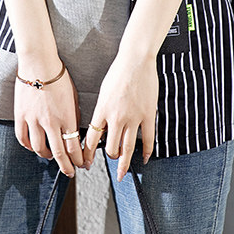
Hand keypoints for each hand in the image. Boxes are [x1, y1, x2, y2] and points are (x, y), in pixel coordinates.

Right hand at [14, 56, 84, 176]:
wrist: (39, 63)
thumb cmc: (59, 77)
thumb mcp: (73, 97)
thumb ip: (73, 116)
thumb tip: (74, 132)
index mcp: (67, 117)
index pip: (74, 147)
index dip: (79, 160)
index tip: (82, 165)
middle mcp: (51, 122)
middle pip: (59, 154)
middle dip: (67, 167)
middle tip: (70, 172)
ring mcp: (34, 120)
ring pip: (39, 149)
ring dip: (47, 156)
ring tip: (50, 156)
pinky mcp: (21, 116)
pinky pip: (23, 138)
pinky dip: (29, 146)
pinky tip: (33, 146)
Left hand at [82, 48, 157, 181]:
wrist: (135, 60)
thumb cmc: (118, 72)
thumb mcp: (103, 92)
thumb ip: (102, 110)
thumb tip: (100, 125)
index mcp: (102, 110)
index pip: (91, 139)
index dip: (87, 154)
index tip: (86, 162)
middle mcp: (116, 117)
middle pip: (110, 148)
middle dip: (109, 157)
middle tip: (110, 161)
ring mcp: (133, 118)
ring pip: (127, 148)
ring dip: (124, 163)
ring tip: (122, 172)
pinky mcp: (147, 115)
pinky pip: (147, 139)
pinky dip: (146, 152)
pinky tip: (144, 159)